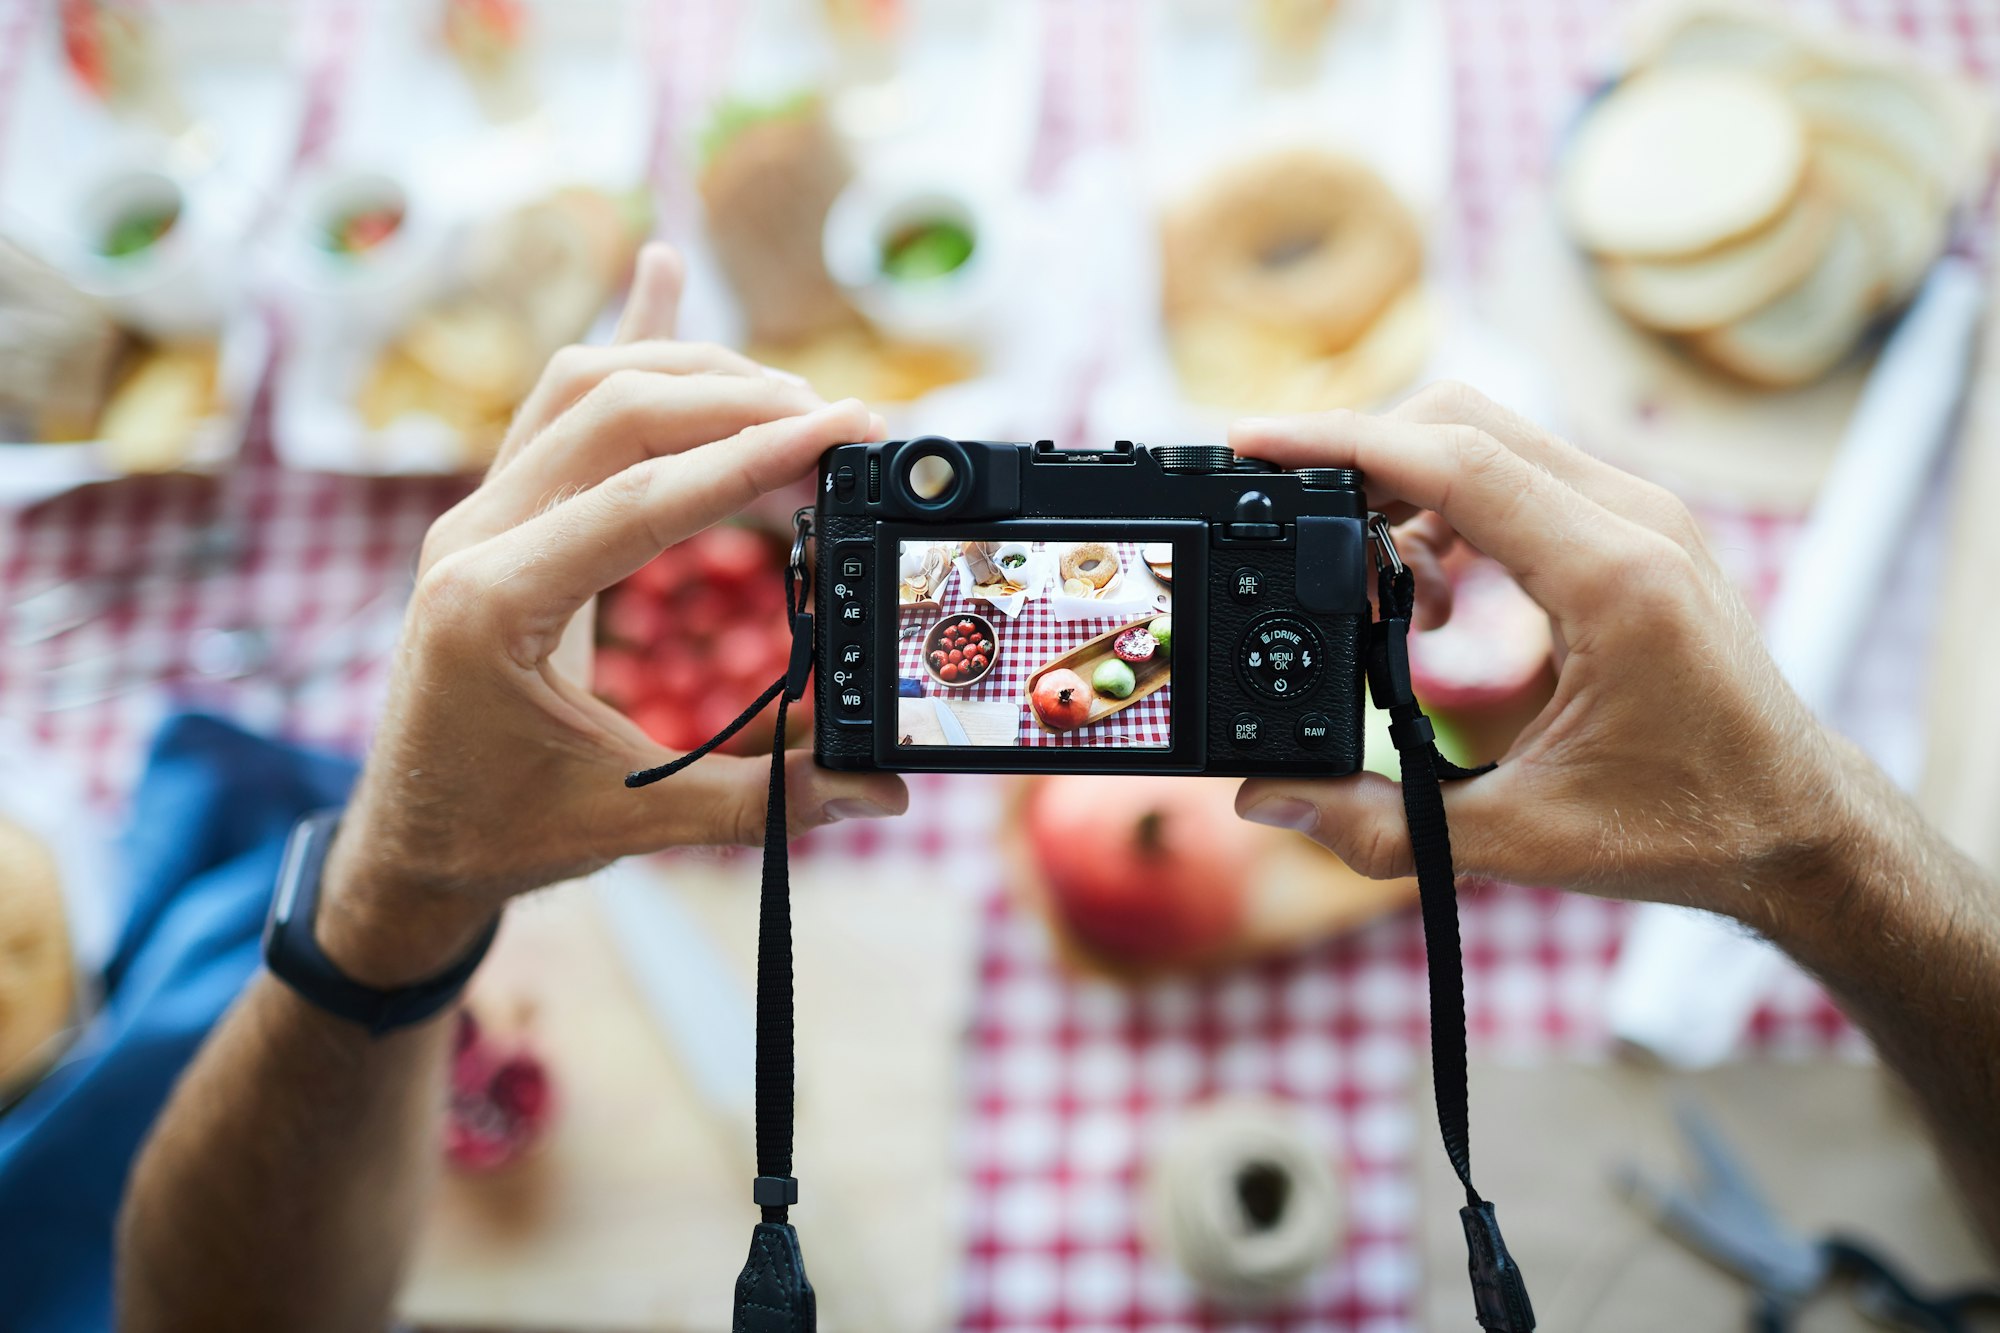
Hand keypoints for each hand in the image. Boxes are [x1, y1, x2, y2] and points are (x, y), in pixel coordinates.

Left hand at [319, 244, 908, 985]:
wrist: (403, 844)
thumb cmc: (500, 834)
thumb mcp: (631, 823)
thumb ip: (762, 800)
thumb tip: (881, 789)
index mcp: (493, 604)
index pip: (644, 496)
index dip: (756, 455)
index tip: (844, 431)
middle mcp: (474, 537)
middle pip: (613, 410)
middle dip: (737, 400)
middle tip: (838, 422)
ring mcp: (475, 515)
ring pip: (582, 387)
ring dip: (690, 373)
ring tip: (788, 398)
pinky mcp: (493, 514)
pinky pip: (558, 405)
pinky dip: (622, 342)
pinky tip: (660, 272)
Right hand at [1230, 382, 1857, 933]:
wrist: (1797, 823)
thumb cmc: (1687, 825)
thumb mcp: (1523, 838)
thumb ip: (1383, 824)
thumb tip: (1267, 799)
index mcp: (1613, 580)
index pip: (1454, 461)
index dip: (1341, 442)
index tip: (1253, 442)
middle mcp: (1633, 521)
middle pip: (1461, 421)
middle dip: (1357, 452)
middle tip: (1285, 516)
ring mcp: (1640, 514)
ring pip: (1488, 437)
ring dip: (1404, 484)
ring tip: (1373, 594)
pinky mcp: (1635, 526)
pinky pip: (1519, 473)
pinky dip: (1449, 505)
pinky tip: (1430, 594)